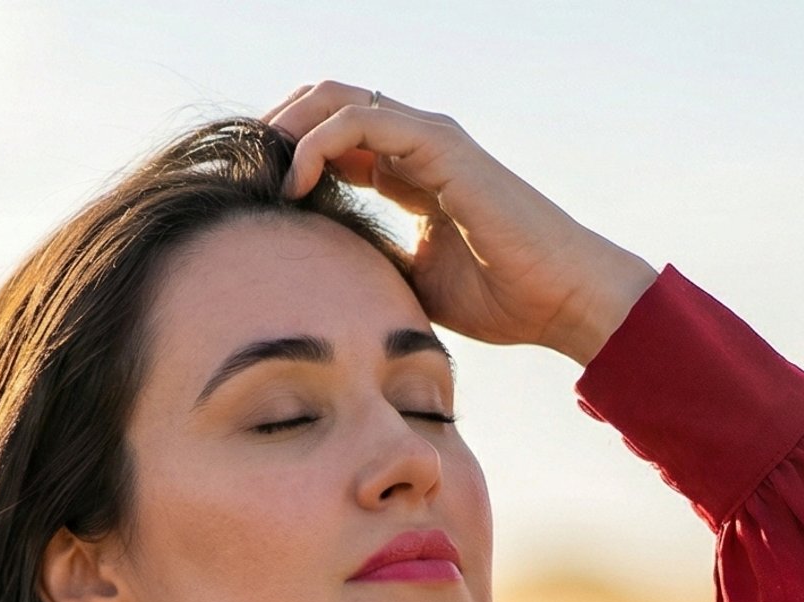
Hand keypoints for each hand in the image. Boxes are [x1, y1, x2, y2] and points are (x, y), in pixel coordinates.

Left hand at [262, 79, 659, 362]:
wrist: (560, 300)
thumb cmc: (501, 299)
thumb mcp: (411, 280)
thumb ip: (369, 260)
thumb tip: (313, 273)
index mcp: (411, 171)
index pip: (334, 139)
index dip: (288, 157)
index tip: (251, 197)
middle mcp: (418, 144)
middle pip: (326, 106)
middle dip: (277, 132)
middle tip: (242, 175)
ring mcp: (430, 139)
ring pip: (336, 100)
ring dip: (286, 129)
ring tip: (258, 172)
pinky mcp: (440, 145)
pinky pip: (361, 120)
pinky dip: (317, 143)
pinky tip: (295, 182)